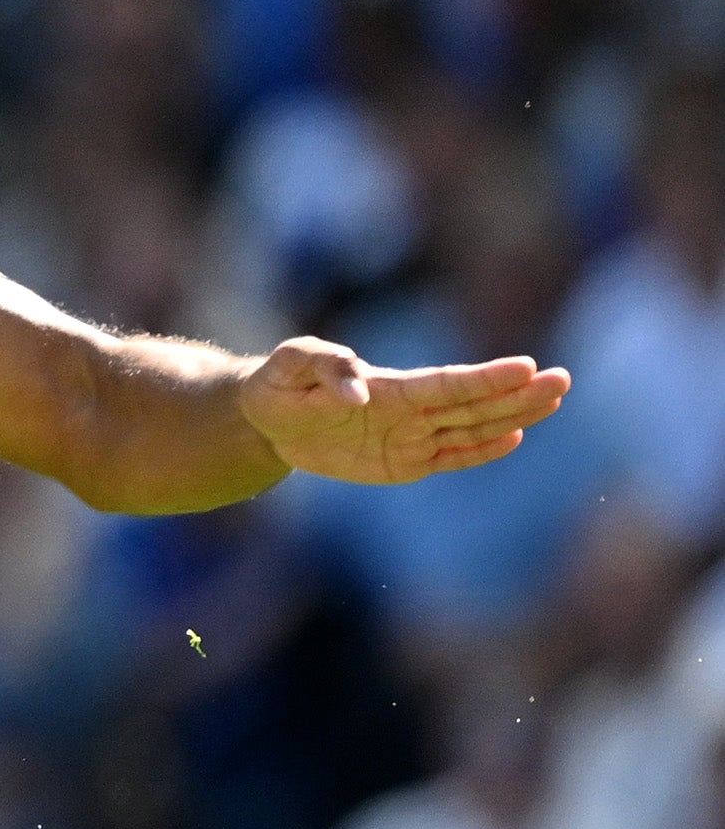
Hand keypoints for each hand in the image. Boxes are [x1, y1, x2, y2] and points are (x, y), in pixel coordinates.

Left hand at [239, 338, 570, 485]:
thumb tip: (359, 394)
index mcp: (390, 386)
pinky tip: (514, 437)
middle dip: (518, 393)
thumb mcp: (290, 365)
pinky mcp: (403, 463)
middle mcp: (410, 410)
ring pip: (471, 427)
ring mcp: (411, 436)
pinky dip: (480, 451)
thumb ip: (323, 367)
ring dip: (513, 415)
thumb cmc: (280, 383)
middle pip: (472, 403)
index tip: (526, 366)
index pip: (446, 383)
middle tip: (563, 380)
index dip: (485, 378)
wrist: (265, 419)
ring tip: (554, 400)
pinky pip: (449, 457)